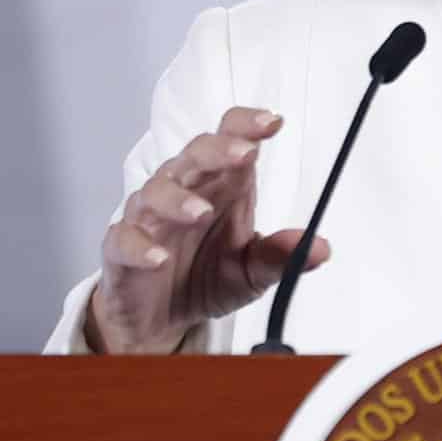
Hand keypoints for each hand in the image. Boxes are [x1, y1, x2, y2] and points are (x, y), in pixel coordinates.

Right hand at [88, 107, 327, 352]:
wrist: (164, 317)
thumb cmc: (205, 275)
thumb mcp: (252, 271)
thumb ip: (280, 256)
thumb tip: (320, 248)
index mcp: (220, 185)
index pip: (229, 138)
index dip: (247, 125)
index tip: (273, 123)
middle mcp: (184, 191)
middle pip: (195, 155)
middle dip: (219, 150)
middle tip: (244, 153)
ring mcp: (150, 218)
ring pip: (156, 192)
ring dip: (179, 199)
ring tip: (201, 212)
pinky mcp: (122, 249)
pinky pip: (124, 239)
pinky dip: (140, 246)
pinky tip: (159, 258)